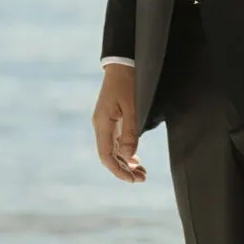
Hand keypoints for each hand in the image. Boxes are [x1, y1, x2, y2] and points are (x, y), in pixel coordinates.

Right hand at [91, 63, 144, 182]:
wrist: (123, 64)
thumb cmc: (129, 83)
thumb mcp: (133, 107)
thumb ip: (131, 133)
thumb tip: (128, 158)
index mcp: (103, 123)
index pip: (106, 155)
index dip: (118, 170)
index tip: (133, 179)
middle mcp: (101, 126)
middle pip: (109, 156)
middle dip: (124, 169)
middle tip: (142, 178)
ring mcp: (105, 123)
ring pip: (113, 150)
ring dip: (125, 162)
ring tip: (141, 172)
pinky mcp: (111, 120)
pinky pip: (115, 142)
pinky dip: (125, 153)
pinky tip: (135, 159)